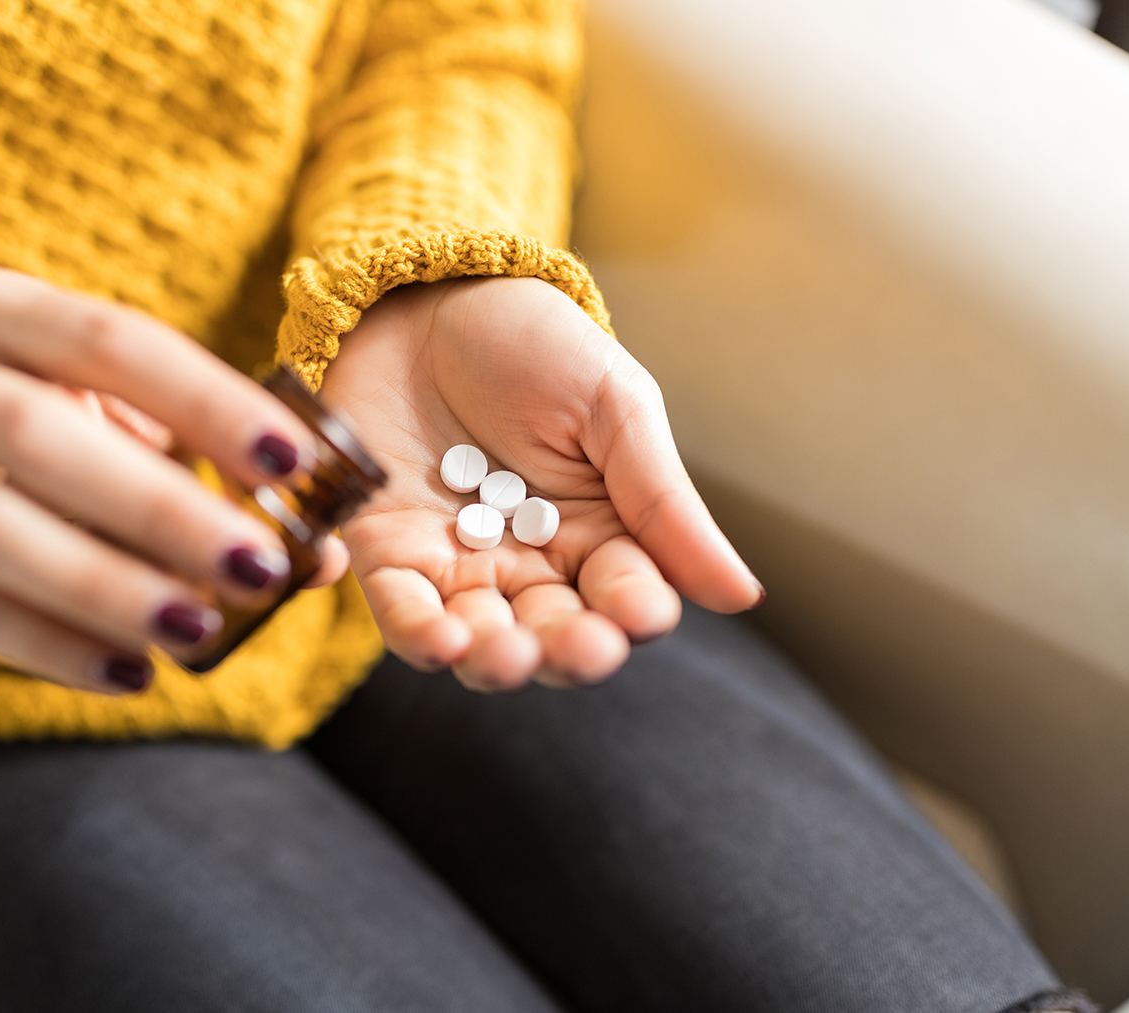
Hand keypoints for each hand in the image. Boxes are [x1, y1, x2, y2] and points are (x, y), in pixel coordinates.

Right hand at [0, 267, 346, 693]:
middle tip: (257, 566)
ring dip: (100, 585)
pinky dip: (49, 645)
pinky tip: (130, 673)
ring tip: (196, 630)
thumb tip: (324, 553)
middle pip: (36, 437)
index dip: (204, 399)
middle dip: (157, 507)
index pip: (111, 339)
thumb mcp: (117, 408)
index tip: (293, 461)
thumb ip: (210, 460)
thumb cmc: (50, 419)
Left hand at [321, 277, 762, 691]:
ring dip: (497, 660)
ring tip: (509, 656)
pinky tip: (442, 643)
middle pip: (556, 633)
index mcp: (599, 534)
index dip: (635, 612)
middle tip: (582, 648)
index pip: (626, 595)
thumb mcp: (615, 407)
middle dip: (569, 651)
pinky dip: (419, 635)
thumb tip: (743, 596)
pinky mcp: (385, 551)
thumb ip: (665, 504)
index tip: (644, 614)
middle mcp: (529, 564)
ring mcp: (455, 563)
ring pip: (481, 640)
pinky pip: (402, 609)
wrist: (424, 291)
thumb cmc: (532, 344)